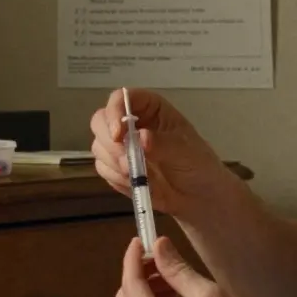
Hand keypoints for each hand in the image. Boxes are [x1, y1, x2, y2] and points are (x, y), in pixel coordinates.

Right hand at [89, 88, 227, 215]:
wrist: (198, 198)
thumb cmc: (197, 165)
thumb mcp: (184, 152)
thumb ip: (162, 144)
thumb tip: (141, 137)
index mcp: (150, 108)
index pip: (121, 98)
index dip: (114, 112)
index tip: (118, 134)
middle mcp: (131, 123)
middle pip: (101, 120)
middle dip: (110, 142)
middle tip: (127, 162)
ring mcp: (122, 146)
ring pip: (98, 146)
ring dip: (113, 162)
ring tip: (137, 174)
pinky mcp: (117, 168)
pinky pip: (102, 168)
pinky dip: (114, 177)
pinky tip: (134, 183)